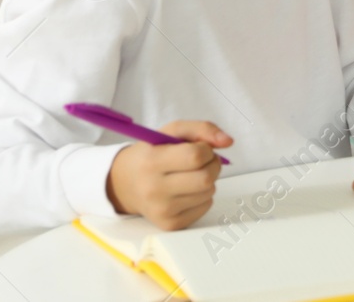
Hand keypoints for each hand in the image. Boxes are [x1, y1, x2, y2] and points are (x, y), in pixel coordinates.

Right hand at [106, 120, 232, 229]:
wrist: (125, 184)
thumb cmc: (153, 153)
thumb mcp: (171, 132)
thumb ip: (202, 129)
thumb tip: (228, 141)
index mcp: (152, 162)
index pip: (195, 156)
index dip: (206, 149)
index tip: (200, 148)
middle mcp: (154, 189)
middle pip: (205, 178)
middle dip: (213, 165)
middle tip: (203, 161)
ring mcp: (161, 210)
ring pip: (208, 192)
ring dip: (208, 180)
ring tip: (192, 175)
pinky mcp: (170, 224)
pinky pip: (205, 206)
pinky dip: (203, 196)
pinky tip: (188, 190)